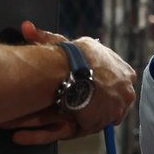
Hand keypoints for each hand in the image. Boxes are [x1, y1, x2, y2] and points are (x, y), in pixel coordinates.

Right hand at [2, 21, 137, 142]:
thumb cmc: (73, 56)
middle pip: (117, 102)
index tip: (94, 88)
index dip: (106, 86)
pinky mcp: (104, 121)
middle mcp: (127, 91)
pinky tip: (73, 117)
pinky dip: (85, 123)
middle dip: (104, 103)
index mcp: (125, 72)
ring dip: (94, 114)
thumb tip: (26, 27)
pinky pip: (94, 125)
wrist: (73, 71)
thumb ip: (53, 39)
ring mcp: (118, 108)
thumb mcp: (68, 43)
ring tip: (77, 109)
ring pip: (106, 116)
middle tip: (85, 101)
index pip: (120, 83)